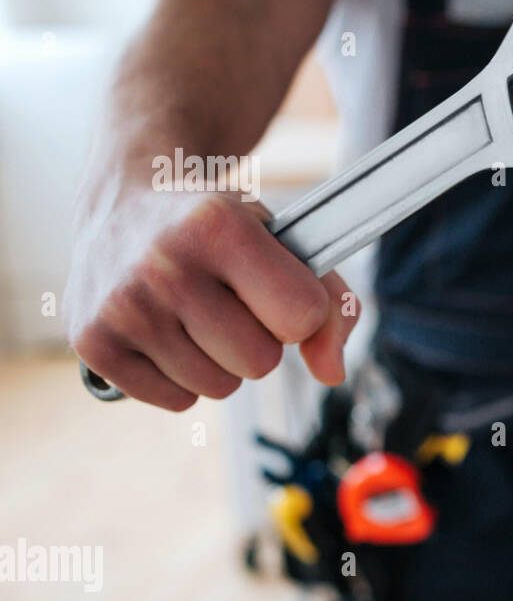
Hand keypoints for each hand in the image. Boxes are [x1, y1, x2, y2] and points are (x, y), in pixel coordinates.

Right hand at [65, 171, 358, 410]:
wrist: (127, 199)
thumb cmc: (221, 227)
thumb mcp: (284, 240)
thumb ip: (331, 303)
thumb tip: (332, 373)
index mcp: (216, 224)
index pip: (303, 316)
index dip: (301, 308)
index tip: (278, 284)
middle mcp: (162, 263)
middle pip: (261, 362)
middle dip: (259, 337)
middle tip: (230, 298)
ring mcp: (121, 305)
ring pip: (220, 387)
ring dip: (220, 360)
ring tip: (196, 311)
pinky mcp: (92, 343)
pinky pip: (177, 401)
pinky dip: (181, 377)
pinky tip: (165, 330)